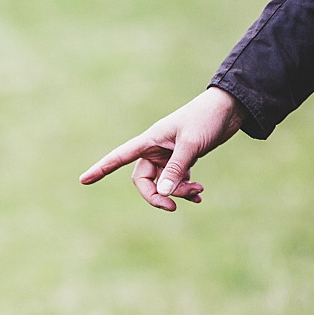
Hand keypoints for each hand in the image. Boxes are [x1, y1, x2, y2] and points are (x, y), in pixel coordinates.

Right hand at [79, 87, 245, 211]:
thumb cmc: (205, 119)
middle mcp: (155, 150)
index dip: (101, 169)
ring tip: (198, 191)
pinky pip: (177, 181)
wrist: (229, 108)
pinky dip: (186, 189)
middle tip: (173, 206)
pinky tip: (200, 194)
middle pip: (144, 181)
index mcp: (149, 140)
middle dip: (157, 195)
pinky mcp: (182, 160)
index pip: (118, 157)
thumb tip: (162, 194)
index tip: (83, 180)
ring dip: (178, 192)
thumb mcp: (190, 145)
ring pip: (163, 184)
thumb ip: (176, 169)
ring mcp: (168, 156)